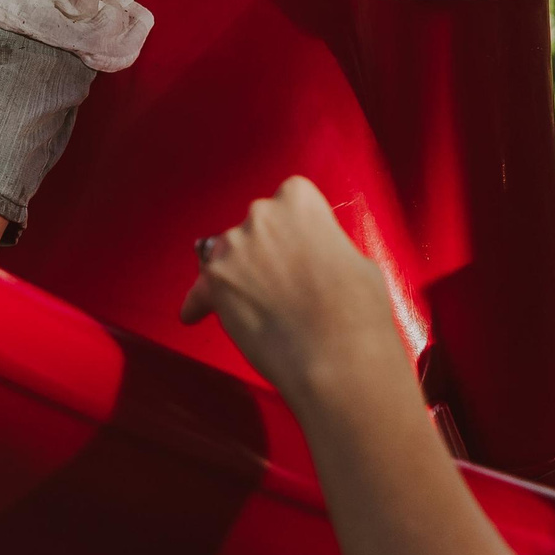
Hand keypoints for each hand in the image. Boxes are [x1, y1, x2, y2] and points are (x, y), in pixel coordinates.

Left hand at [180, 177, 408, 407]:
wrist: (337, 355)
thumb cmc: (357, 311)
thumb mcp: (356, 259)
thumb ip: (325, 245)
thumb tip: (317, 256)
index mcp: (299, 199)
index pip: (288, 200)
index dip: (293, 228)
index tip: (297, 248)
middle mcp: (261, 215)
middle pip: (254, 227)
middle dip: (263, 250)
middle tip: (280, 282)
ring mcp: (233, 247)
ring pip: (226, 255)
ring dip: (236, 274)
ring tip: (253, 305)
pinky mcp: (215, 282)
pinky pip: (201, 289)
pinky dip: (201, 302)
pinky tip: (196, 314)